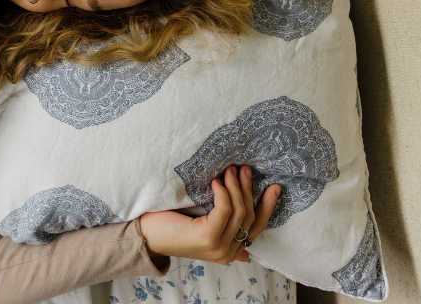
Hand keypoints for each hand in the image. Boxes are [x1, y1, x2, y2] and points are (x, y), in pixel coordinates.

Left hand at [135, 165, 280, 264]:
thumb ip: (223, 226)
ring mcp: (219, 247)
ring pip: (240, 211)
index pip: (257, 227)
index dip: (267, 206)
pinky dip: (223, 192)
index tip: (274, 187)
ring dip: (236, 186)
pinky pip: (225, 209)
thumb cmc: (171, 225)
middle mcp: (228, 253)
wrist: (146, 235)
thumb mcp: (202, 225)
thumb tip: (246, 240)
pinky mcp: (208, 237)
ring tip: (230, 169)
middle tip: (246, 169)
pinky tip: (216, 181)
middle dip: (250, 190)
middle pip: (250, 217)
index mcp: (230, 251)